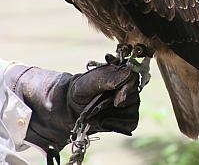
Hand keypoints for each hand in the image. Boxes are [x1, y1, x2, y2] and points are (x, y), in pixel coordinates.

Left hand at [4, 58, 139, 152]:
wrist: (64, 110)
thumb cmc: (75, 92)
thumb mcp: (87, 83)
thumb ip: (107, 78)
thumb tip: (127, 75)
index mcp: (118, 74)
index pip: (134, 78)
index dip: (127, 89)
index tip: (116, 100)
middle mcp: (124, 87)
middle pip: (134, 97)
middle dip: (117, 104)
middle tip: (102, 107)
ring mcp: (124, 104)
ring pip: (132, 111)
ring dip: (114, 116)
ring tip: (97, 113)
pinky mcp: (122, 119)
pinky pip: (129, 124)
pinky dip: (116, 124)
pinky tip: (102, 121)